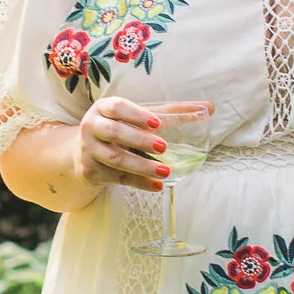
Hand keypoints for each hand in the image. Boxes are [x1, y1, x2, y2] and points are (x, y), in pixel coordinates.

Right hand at [70, 97, 188, 194]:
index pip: (118, 107)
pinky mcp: (92, 171)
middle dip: (140, 140)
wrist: (83, 153)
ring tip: (166, 172)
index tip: (158, 123)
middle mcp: (92, 126)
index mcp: (104, 107)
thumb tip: (210, 108)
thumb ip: (172, 113)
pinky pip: (118, 179)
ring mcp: (90, 151)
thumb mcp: (138, 117)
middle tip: (164, 147)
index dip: (137, 114)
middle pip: (115, 132)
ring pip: (116, 159)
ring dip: (142, 166)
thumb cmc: (120, 128)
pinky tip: (157, 186)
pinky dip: (139, 183)